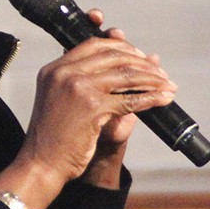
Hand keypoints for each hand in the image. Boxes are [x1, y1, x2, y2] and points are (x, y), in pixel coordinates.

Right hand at [0, 13, 176, 208]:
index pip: (93, 44)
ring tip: (168, 85)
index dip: (121, 46)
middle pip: (113, 55)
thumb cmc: (53, 138)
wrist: (41, 164)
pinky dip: (151, 98)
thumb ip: (81, 82)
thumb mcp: (59, 100)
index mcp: (54, 69)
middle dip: (142, 63)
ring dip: (153, 79)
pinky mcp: (92, 106)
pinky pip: (130, 99)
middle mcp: (64, 73)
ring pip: (126, 75)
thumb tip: (121, 67)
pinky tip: (164, 99)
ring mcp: (78, 87)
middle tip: (159, 73)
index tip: (139, 56)